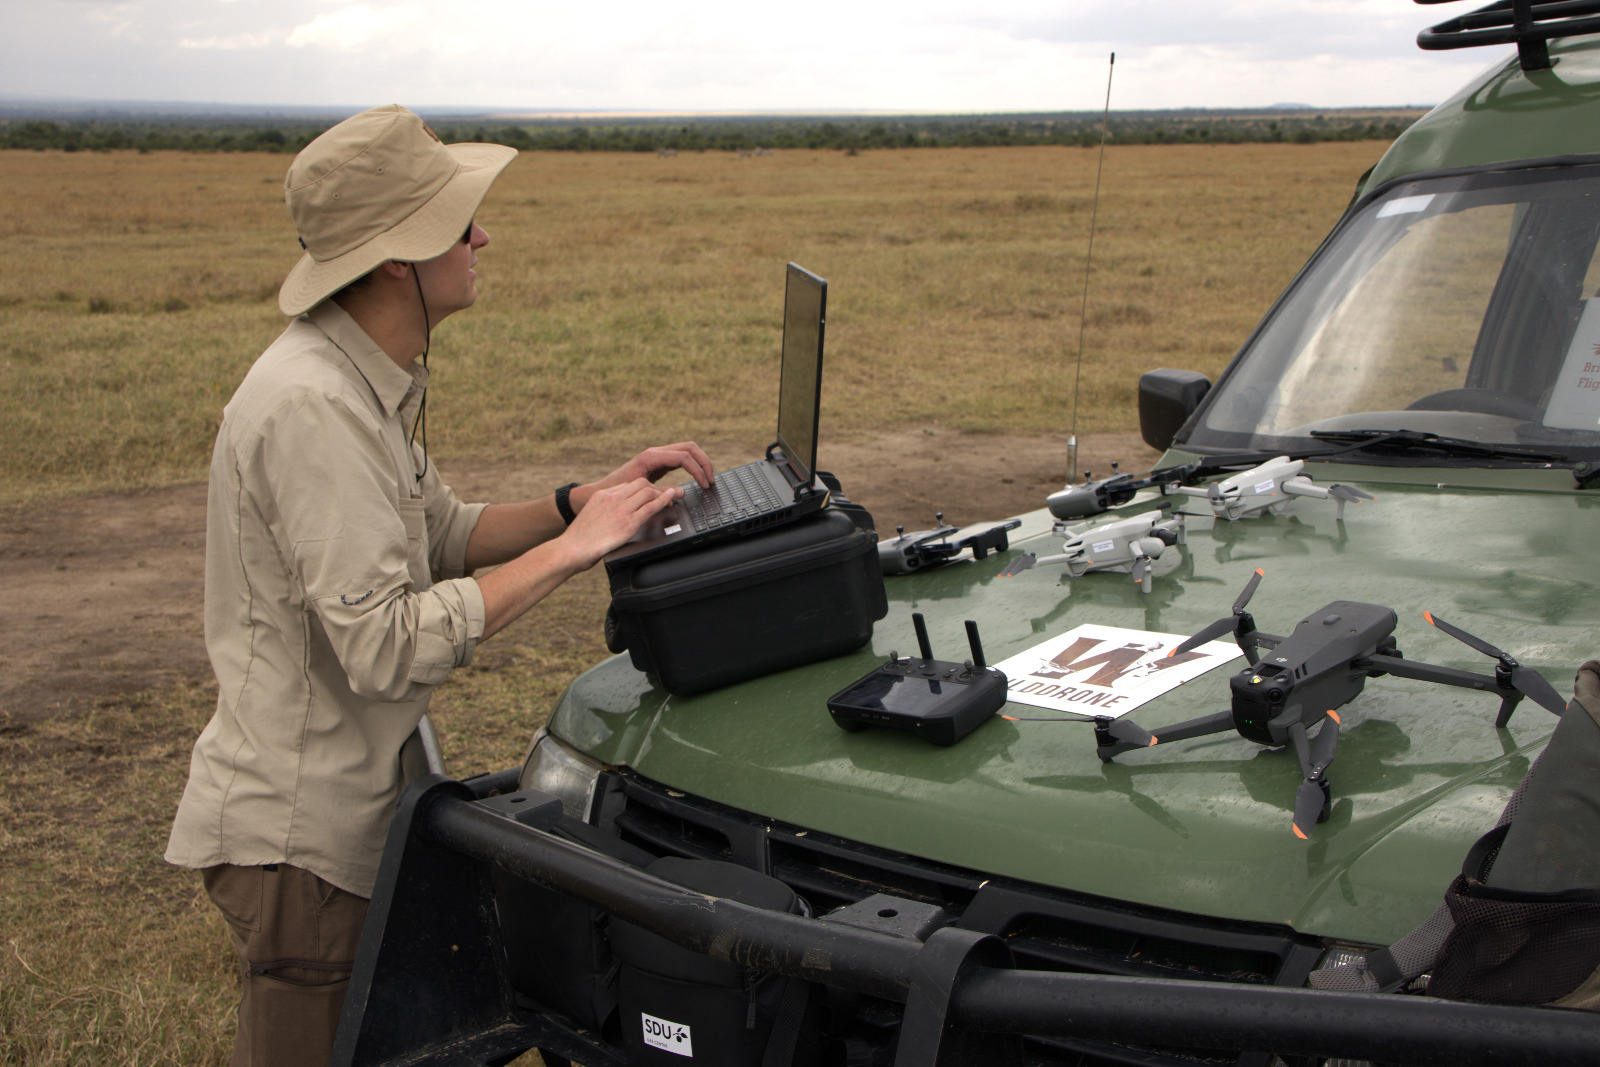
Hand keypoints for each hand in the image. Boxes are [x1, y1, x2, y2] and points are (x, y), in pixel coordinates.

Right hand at [562, 477, 683, 568]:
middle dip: (654, 488)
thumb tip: (612, 519)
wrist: (572, 548)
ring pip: (648, 491)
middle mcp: (612, 498)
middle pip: (640, 483)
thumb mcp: (590, 516)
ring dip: (662, 494)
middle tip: (663, 495)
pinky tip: (670, 499)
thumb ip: (603, 513)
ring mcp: (621, 508)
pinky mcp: (628, 522)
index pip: (628, 485)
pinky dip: (663, 501)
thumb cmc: (578, 539)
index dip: (642, 489)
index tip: (649, 494)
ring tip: (671, 497)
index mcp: (602, 495)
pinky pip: (651, 507)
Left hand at [601, 441, 714, 491]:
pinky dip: (693, 465)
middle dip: (704, 462)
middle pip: (690, 447)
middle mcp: (657, 452)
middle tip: (711, 480)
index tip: (704, 484)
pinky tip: (697, 477)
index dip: (697, 470)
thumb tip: (680, 493)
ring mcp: (659, 455)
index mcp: (652, 456)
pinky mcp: (661, 462)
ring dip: (700, 462)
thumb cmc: (620, 490)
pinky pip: (682, 458)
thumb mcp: (640, 493)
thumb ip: (661, 493)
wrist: (607, 489)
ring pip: (688, 450)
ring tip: (708, 479)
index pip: (683, 457)